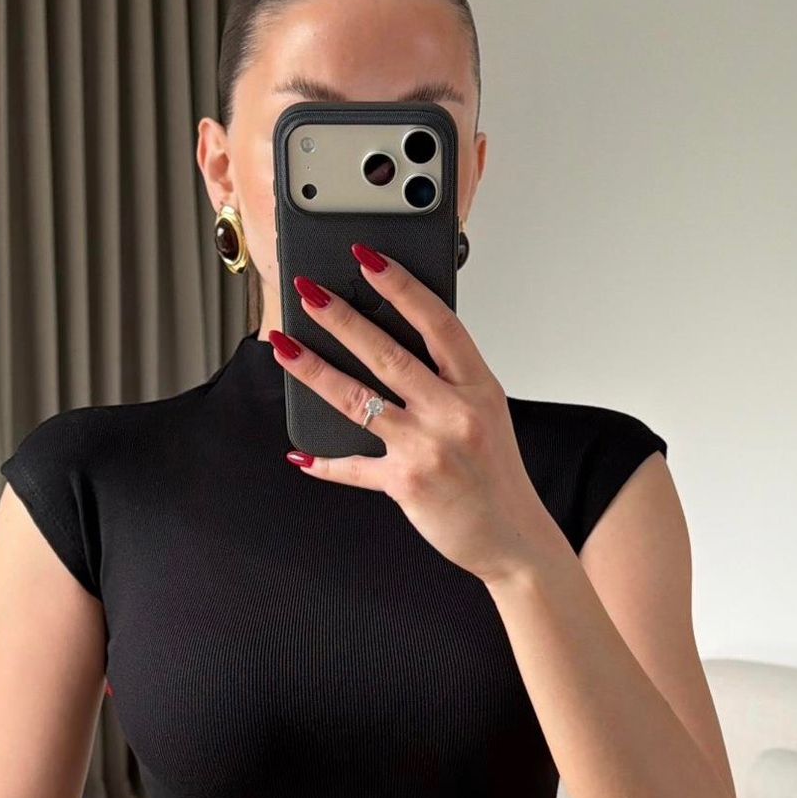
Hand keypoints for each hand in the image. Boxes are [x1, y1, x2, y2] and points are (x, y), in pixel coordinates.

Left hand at [270, 247, 560, 585]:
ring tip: (284, 346)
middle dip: (341, 318)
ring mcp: (428, 449)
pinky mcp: (405, 484)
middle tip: (308, 292)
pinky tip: (299, 453)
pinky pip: (354, 466)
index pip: (438, 323)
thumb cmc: (495, 474)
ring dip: (314, 370)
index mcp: (478, 387)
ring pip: (358, 399)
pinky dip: (324, 462)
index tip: (368, 258)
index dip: (401, 286)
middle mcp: (454, 413)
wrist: (512, 538)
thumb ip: (448, 380)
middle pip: (388, 354)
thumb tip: (395, 344)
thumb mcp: (486, 414)